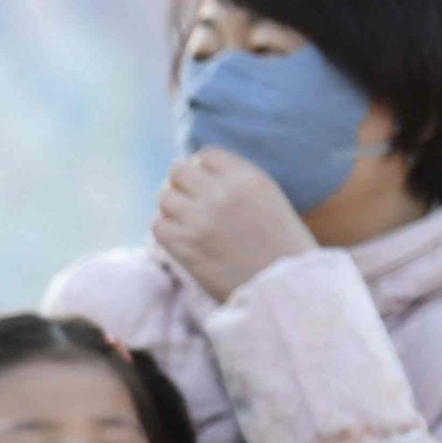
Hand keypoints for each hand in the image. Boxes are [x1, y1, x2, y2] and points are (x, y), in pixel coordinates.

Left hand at [153, 147, 316, 303]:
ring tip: (187, 221)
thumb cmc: (281, 244)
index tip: (205, 183)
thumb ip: (235, 181)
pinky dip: (165, 230)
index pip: (206, 155)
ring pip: (164, 198)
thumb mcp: (268, 198)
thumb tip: (196, 168)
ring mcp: (199, 220)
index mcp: (247, 178)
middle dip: (181, 184)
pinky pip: (158, 226)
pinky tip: (181, 238)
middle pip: (178, 171)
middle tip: (190, 201)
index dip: (201, 167)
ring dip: (171, 208)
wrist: (283, 286)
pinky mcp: (183, 247)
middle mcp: (221, 194)